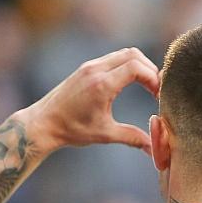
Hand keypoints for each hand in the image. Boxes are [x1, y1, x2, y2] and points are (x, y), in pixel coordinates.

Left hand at [20, 47, 159, 154]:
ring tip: (146, 87)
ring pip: (124, 53)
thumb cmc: (71, 130)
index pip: (136, 67)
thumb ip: (132, 137)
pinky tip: (129, 84)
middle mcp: (96, 70)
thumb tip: (153, 149)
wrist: (43, 123)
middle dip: (150, 70)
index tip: (157, 96)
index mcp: (102, 85)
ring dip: (139, 66)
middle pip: (134, 55)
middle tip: (156, 90)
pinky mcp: (86, 68)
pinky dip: (127, 66)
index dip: (153, 78)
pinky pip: (113, 58)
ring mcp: (90, 66)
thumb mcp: (104, 134)